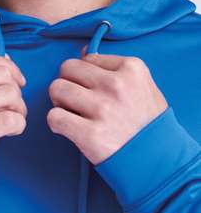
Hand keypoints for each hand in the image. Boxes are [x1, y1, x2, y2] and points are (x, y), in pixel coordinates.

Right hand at [0, 50, 27, 176]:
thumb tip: (5, 61)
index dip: (8, 67)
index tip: (16, 80)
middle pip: (0, 74)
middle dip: (15, 89)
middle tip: (13, 106)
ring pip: (9, 94)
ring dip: (19, 108)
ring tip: (12, 119)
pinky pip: (9, 120)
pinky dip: (18, 125)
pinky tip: (11, 131)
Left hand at [46, 50, 168, 164]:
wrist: (157, 160)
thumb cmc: (147, 123)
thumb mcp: (142, 86)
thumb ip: (114, 68)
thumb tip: (83, 52)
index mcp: (131, 68)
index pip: (87, 59)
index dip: (84, 75)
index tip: (92, 91)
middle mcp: (116, 85)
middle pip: (66, 69)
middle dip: (67, 84)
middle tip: (75, 102)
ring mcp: (102, 109)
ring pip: (56, 89)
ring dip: (59, 103)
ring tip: (72, 114)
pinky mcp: (90, 134)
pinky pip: (54, 117)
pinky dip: (56, 123)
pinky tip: (68, 129)